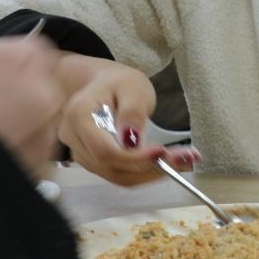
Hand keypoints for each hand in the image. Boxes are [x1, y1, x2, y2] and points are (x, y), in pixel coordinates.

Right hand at [0, 38, 66, 178]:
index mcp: (18, 58)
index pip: (37, 52)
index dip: (19, 65)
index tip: (1, 77)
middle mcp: (44, 91)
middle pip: (43, 86)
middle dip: (23, 94)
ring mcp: (47, 129)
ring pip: (42, 119)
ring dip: (24, 123)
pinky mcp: (43, 163)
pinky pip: (35, 149)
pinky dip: (20, 150)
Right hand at [55, 53, 198, 185]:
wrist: (106, 84)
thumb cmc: (119, 82)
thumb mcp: (132, 87)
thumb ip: (132, 112)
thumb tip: (132, 142)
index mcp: (79, 115)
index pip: (105, 150)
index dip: (134, 157)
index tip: (163, 152)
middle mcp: (73, 138)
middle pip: (110, 167)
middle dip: (148, 168)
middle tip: (184, 158)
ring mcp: (81, 152)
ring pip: (116, 175)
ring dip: (150, 173)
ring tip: (182, 159)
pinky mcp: (94, 161)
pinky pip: (119, 173)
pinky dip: (144, 172)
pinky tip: (166, 162)